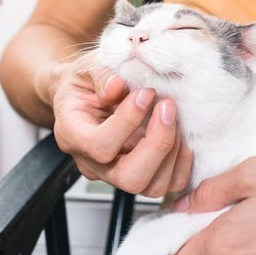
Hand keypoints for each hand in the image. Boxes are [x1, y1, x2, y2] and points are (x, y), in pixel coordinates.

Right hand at [49, 63, 193, 196]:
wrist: (88, 93)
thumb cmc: (87, 82)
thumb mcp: (87, 67)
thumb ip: (102, 74)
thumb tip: (119, 86)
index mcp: (72, 135)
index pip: (99, 145)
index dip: (127, 121)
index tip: (145, 92)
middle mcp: (94, 163)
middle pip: (129, 178)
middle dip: (158, 144)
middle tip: (167, 107)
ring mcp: (118, 174)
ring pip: (153, 187)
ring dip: (173, 150)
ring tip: (173, 115)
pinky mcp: (143, 176)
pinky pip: (171, 184)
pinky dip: (183, 160)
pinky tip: (180, 132)